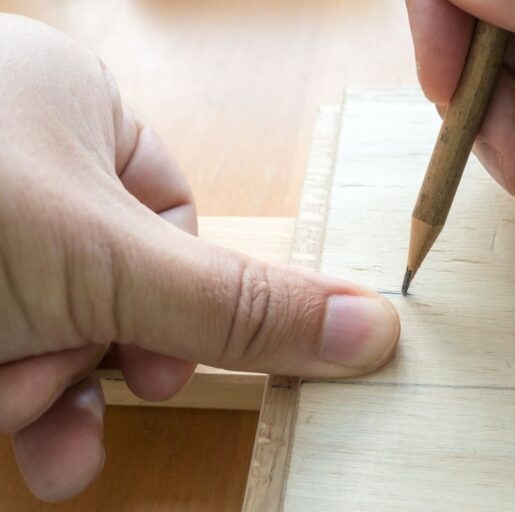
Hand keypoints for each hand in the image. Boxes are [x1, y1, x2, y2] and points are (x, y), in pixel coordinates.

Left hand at [0, 15, 398, 500]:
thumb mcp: (109, 260)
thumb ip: (243, 305)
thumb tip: (372, 328)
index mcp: (83, 111)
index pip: (175, 218)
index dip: (178, 302)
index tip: (159, 367)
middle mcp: (24, 156)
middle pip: (110, 281)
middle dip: (93, 358)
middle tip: (68, 390)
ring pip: (45, 321)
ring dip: (38, 390)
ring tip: (8, 412)